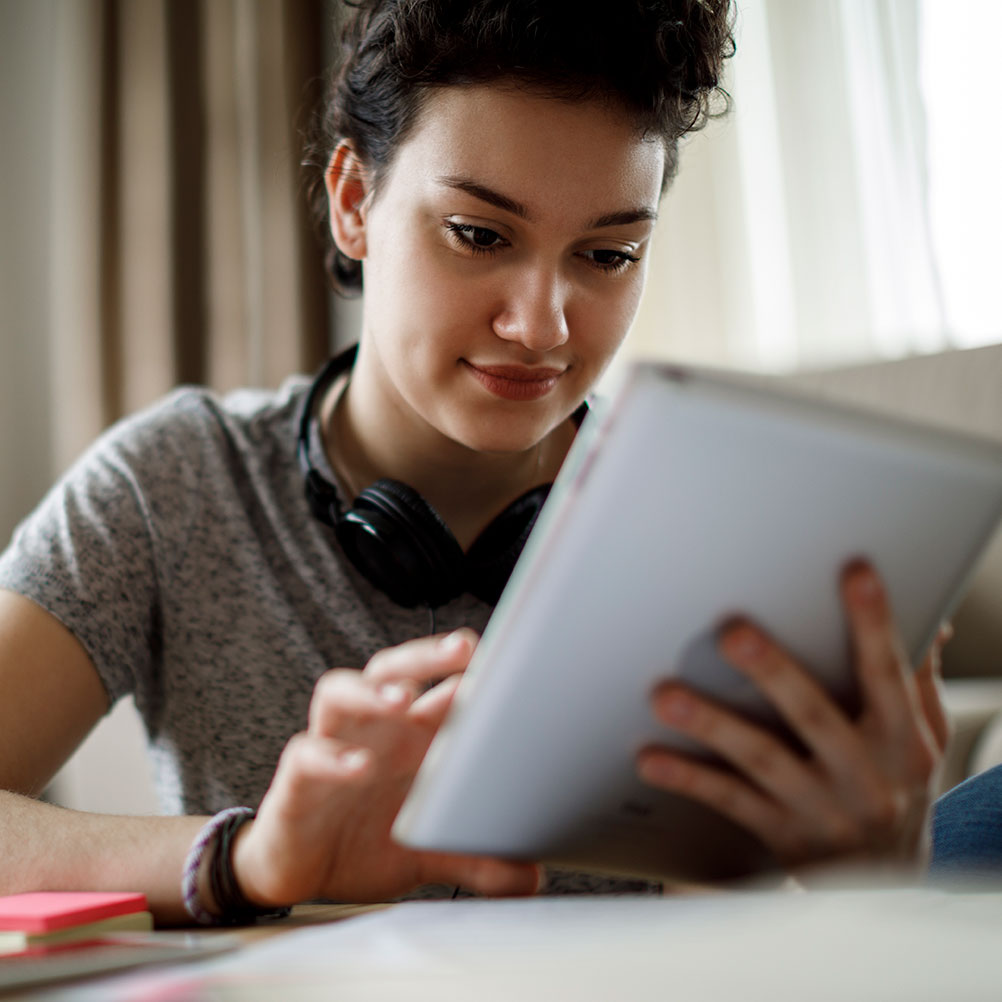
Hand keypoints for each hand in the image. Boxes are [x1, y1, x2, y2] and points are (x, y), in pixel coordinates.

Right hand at [231, 629, 539, 906]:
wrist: (303, 875)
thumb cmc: (368, 843)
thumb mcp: (432, 856)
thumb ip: (479, 863)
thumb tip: (532, 879)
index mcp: (411, 737)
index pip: (439, 687)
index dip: (468, 671)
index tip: (506, 660)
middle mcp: (374, 730)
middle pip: (393, 670)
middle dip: (426, 656)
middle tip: (462, 648)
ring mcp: (333, 745)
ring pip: (340, 692)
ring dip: (370, 690)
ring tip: (401, 699)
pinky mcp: (298, 778)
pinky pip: (307, 752)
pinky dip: (331, 755)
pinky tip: (358, 765)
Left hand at [637, 562, 950, 878]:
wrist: (891, 881)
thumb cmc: (899, 786)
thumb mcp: (925, 736)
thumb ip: (915, 680)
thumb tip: (929, 618)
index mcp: (902, 742)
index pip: (888, 674)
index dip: (874, 624)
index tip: (855, 575)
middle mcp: (864, 777)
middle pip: (815, 716)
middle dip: (773, 673)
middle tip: (732, 633)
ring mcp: (820, 808)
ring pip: (762, 760)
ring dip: (713, 726)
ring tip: (667, 695)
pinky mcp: (781, 835)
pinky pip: (730, 803)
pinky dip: (690, 780)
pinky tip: (651, 759)